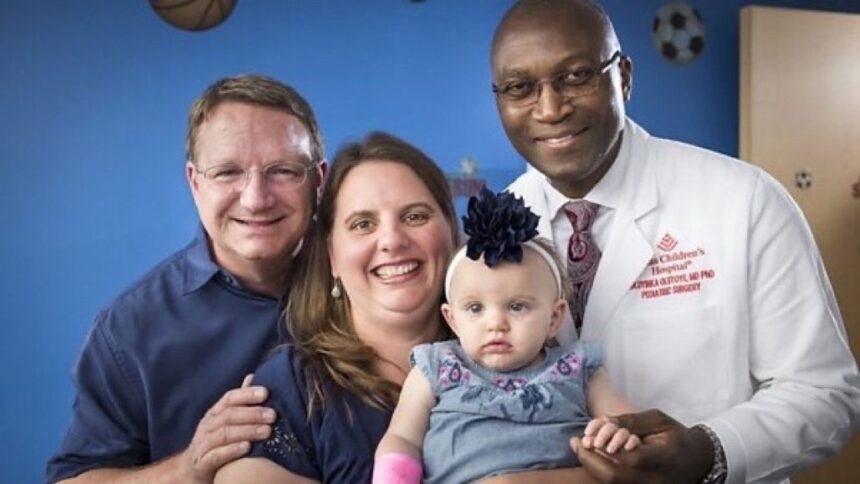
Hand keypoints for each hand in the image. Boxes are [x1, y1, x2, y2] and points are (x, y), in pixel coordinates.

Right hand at [178, 374, 275, 482]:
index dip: (247, 394)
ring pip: (224, 434)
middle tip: (273, 415)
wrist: (193, 469)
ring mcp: (203, 444)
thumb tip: (253, 377)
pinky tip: (248, 447)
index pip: (230, 398)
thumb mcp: (226, 420)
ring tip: (267, 432)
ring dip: (247, 431)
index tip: (266, 392)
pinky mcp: (202, 463)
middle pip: (229, 415)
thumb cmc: (216, 441)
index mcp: (215, 412)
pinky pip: (216, 456)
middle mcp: (208, 425)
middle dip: (252, 414)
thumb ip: (240, 401)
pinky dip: (232, 451)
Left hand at [570, 409, 712, 483]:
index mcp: (664, 458)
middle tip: (577, 442)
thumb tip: (602, 422)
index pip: (631, 459)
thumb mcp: (659, 420)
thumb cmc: (676, 436)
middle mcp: (655, 479)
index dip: (608, 449)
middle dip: (591, 459)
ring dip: (592, 465)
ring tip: (581, 447)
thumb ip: (631, 421)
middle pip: (615, 477)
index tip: (590, 436)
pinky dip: (601, 471)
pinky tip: (592, 456)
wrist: (698, 461)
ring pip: (612, 483)